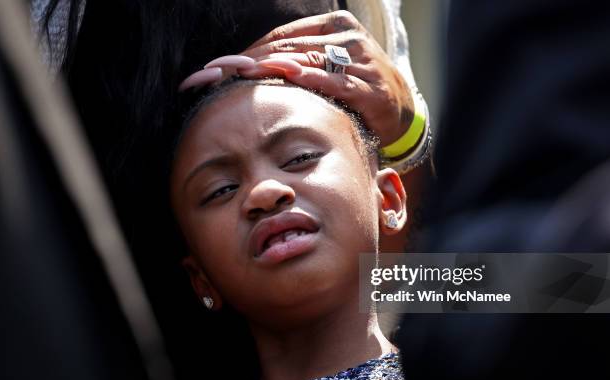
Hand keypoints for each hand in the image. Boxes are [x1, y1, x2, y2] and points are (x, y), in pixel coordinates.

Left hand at [238, 10, 414, 145]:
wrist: (401, 110)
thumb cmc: (357, 86)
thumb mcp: (329, 65)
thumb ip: (297, 60)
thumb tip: (249, 69)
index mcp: (334, 26)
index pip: (283, 36)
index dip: (250, 50)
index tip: (221, 66)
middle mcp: (348, 37)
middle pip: (290, 47)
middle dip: (252, 61)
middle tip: (220, 74)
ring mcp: (361, 60)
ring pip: (308, 61)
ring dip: (271, 69)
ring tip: (241, 79)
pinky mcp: (370, 88)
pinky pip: (335, 83)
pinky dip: (311, 81)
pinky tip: (289, 80)